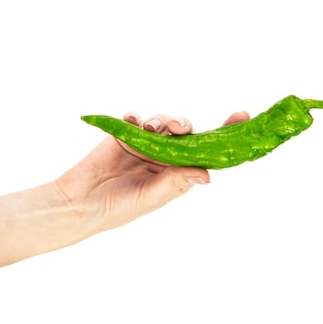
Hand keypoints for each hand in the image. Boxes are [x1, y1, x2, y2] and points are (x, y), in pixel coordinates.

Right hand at [54, 111, 249, 233]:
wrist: (80, 203)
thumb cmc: (119, 208)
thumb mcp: (151, 197)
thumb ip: (176, 182)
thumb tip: (208, 175)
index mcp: (176, 173)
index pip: (205, 152)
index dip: (224, 135)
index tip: (242, 115)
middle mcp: (163, 157)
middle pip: (185, 133)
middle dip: (185, 125)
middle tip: (179, 127)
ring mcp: (143, 145)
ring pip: (163, 122)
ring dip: (162, 120)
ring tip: (153, 127)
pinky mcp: (123, 136)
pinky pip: (136, 119)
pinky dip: (137, 117)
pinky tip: (133, 123)